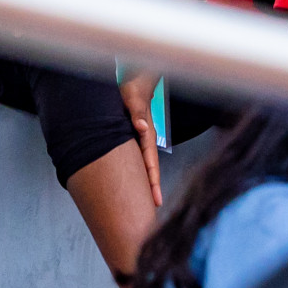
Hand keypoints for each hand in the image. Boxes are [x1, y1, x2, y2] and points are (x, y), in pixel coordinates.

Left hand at [119, 72, 162, 206]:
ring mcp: (140, 139)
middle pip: (150, 167)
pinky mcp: (133, 136)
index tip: (155, 197)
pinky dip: (138, 171)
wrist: (134, 79)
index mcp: (146, 133)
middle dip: (152, 187)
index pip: (149, 161)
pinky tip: (137, 181)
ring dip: (146, 181)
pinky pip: (137, 158)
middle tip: (155, 207)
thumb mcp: (132, 97)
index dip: (151, 179)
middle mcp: (145, 138)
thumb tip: (140, 128)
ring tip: (148, 201)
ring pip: (144, 164)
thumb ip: (137, 111)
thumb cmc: (132, 87)